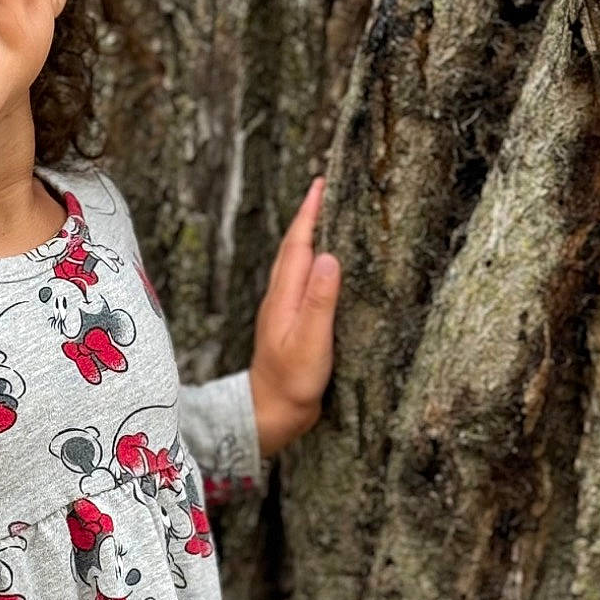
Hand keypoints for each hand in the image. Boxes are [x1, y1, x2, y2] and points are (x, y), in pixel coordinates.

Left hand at [248, 175, 339, 456]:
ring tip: (326, 217)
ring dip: (309, 238)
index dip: (309, 213)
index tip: (321, 184)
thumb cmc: (292, 384)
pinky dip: (312, 264)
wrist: (270, 416)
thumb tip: (329, 256)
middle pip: (294, 248)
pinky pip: (301, 282)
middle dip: (309, 216)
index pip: (298, 244)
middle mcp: (280, 298)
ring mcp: (283, 311)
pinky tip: (323, 268)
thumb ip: (320, 301)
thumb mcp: (311, 342)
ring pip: (296, 264)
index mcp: (285, 296)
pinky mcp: (290, 325)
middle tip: (325, 189)